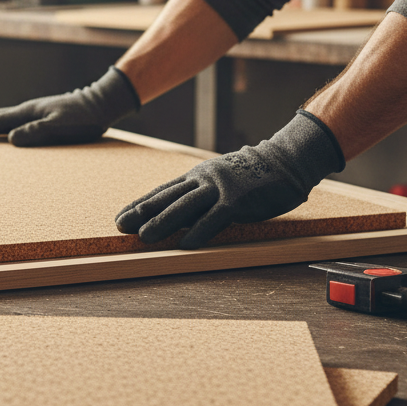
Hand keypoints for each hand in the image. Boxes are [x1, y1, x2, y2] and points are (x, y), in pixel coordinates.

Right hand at [0, 67, 139, 146]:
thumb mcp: (61, 126)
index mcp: (27, 113)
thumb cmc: (84, 118)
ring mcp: (32, 112)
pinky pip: (11, 122)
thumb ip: (36, 132)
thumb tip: (9, 139)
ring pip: (0, 119)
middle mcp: (26, 111)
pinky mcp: (40, 116)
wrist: (101, 103)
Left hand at [115, 111, 344, 248]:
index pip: (162, 191)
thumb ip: (201, 194)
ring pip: (185, 207)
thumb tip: (180, 214)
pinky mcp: (237, 200)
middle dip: (142, 212)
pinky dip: (198, 232)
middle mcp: (203, 179)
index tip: (121, 216)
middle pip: (167, 197)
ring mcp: (219, 188)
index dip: (140, 204)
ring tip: (144, 236)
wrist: (285, 161)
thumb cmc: (253, 176)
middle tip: (121, 226)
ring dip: (162, 222)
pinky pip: (214, 218)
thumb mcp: (220, 181)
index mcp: (197, 175)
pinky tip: (185, 244)